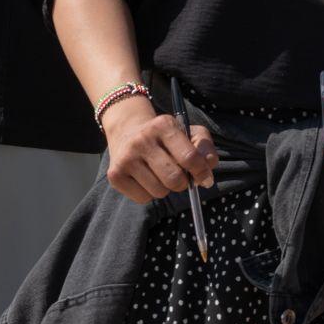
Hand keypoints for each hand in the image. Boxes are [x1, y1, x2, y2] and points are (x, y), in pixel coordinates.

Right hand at [101, 94, 217, 203]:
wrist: (127, 131)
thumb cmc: (165, 136)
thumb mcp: (189, 132)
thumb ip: (205, 148)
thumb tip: (208, 171)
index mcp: (163, 125)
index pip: (189, 157)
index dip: (201, 171)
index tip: (204, 176)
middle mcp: (142, 140)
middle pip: (174, 179)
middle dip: (183, 183)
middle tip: (180, 177)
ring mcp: (126, 158)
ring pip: (159, 191)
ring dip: (166, 188)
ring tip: (160, 174)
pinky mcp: (115, 175)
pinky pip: (143, 198)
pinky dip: (150, 194)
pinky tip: (146, 179)